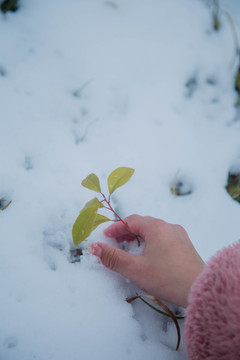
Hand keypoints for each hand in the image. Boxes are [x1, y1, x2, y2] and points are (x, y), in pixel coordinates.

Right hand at [89, 214, 204, 307]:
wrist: (200, 289)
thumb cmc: (166, 278)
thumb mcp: (135, 269)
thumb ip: (113, 257)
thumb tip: (94, 247)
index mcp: (156, 227)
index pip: (131, 221)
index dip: (116, 227)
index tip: (105, 236)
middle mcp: (169, 226)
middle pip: (143, 224)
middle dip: (127, 231)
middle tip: (115, 242)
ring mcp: (180, 235)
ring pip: (155, 230)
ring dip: (139, 236)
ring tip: (130, 248)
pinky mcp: (186, 246)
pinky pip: (164, 237)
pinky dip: (152, 241)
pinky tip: (149, 254)